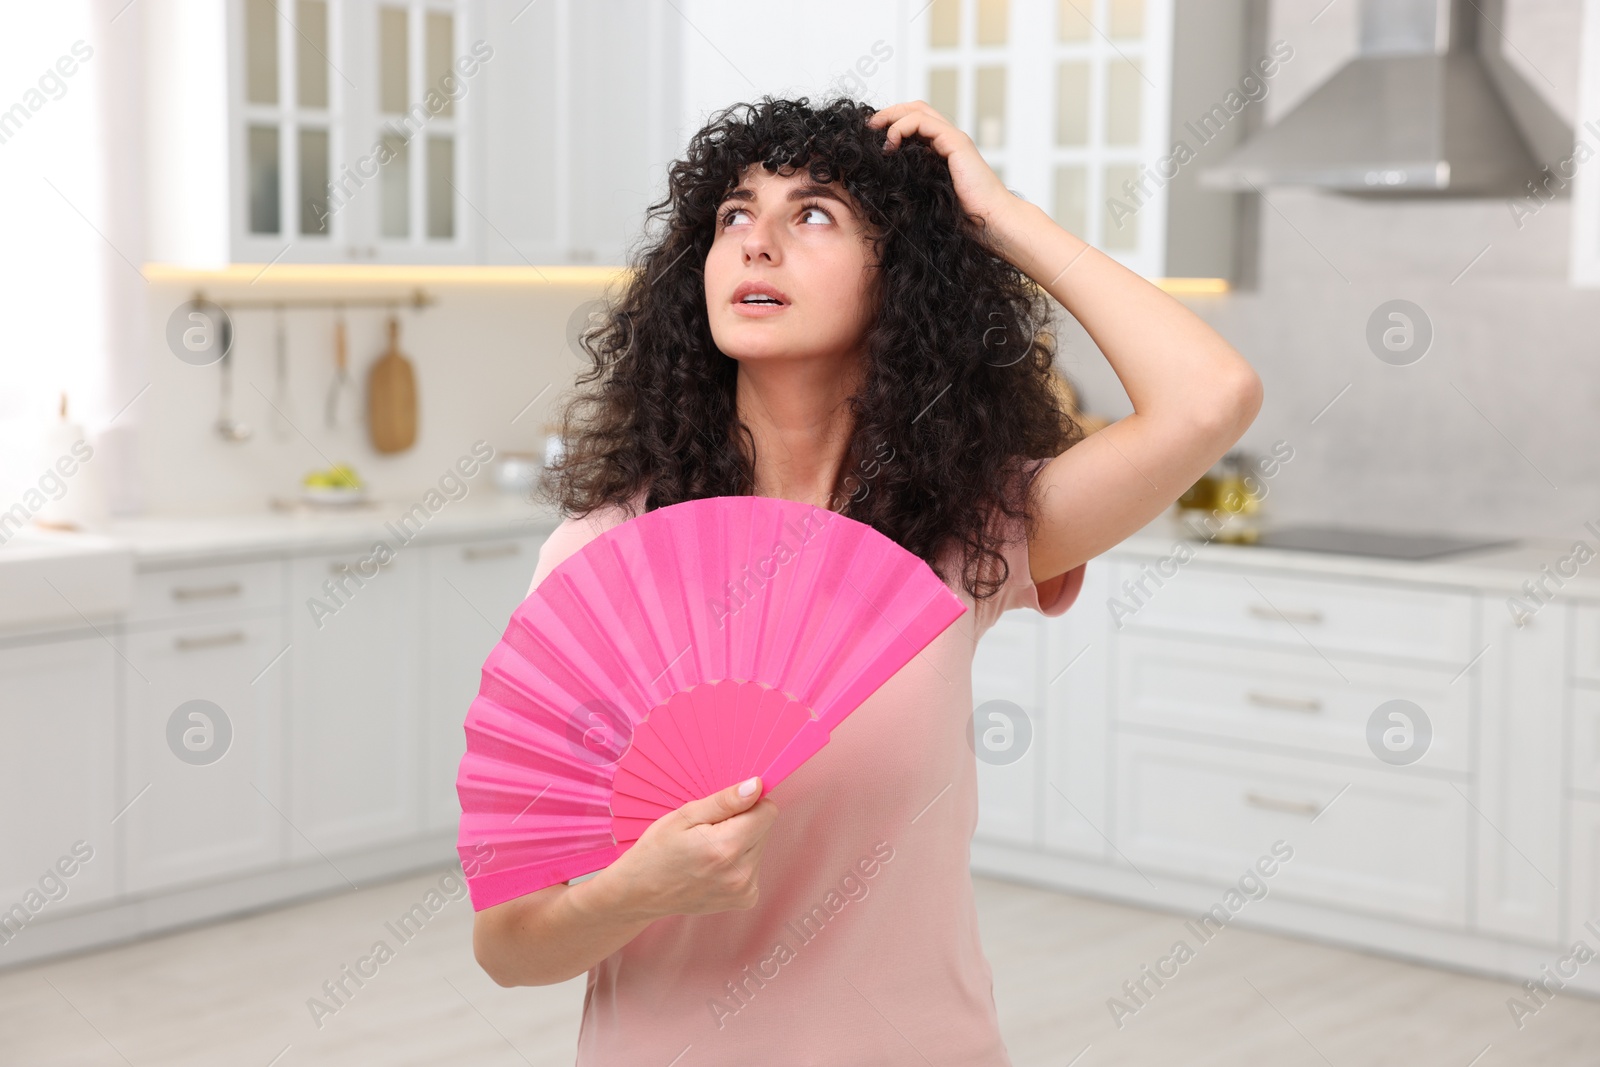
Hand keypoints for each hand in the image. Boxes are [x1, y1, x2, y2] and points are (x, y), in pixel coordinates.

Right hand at [601, 776, 779, 920]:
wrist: (641, 893)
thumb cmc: (657, 851)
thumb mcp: (684, 816)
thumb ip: (725, 801)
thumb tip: (756, 787)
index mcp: (728, 847)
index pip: (768, 811)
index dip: (748, 804)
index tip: (725, 809)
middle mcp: (741, 872)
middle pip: (764, 829)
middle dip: (742, 824)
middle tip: (708, 833)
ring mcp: (745, 890)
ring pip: (759, 847)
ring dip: (739, 843)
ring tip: (707, 852)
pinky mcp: (745, 899)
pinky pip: (754, 866)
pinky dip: (737, 862)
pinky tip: (712, 867)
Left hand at [868, 100, 1018, 235]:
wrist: (992, 222)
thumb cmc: (963, 218)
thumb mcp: (925, 197)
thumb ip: (910, 184)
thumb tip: (878, 185)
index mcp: (941, 150)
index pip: (913, 122)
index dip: (890, 123)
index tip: (869, 137)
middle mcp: (948, 139)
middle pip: (914, 108)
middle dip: (887, 113)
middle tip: (867, 127)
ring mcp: (953, 139)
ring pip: (917, 110)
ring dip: (891, 116)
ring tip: (873, 131)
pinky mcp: (956, 142)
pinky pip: (923, 122)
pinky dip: (902, 127)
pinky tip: (890, 144)